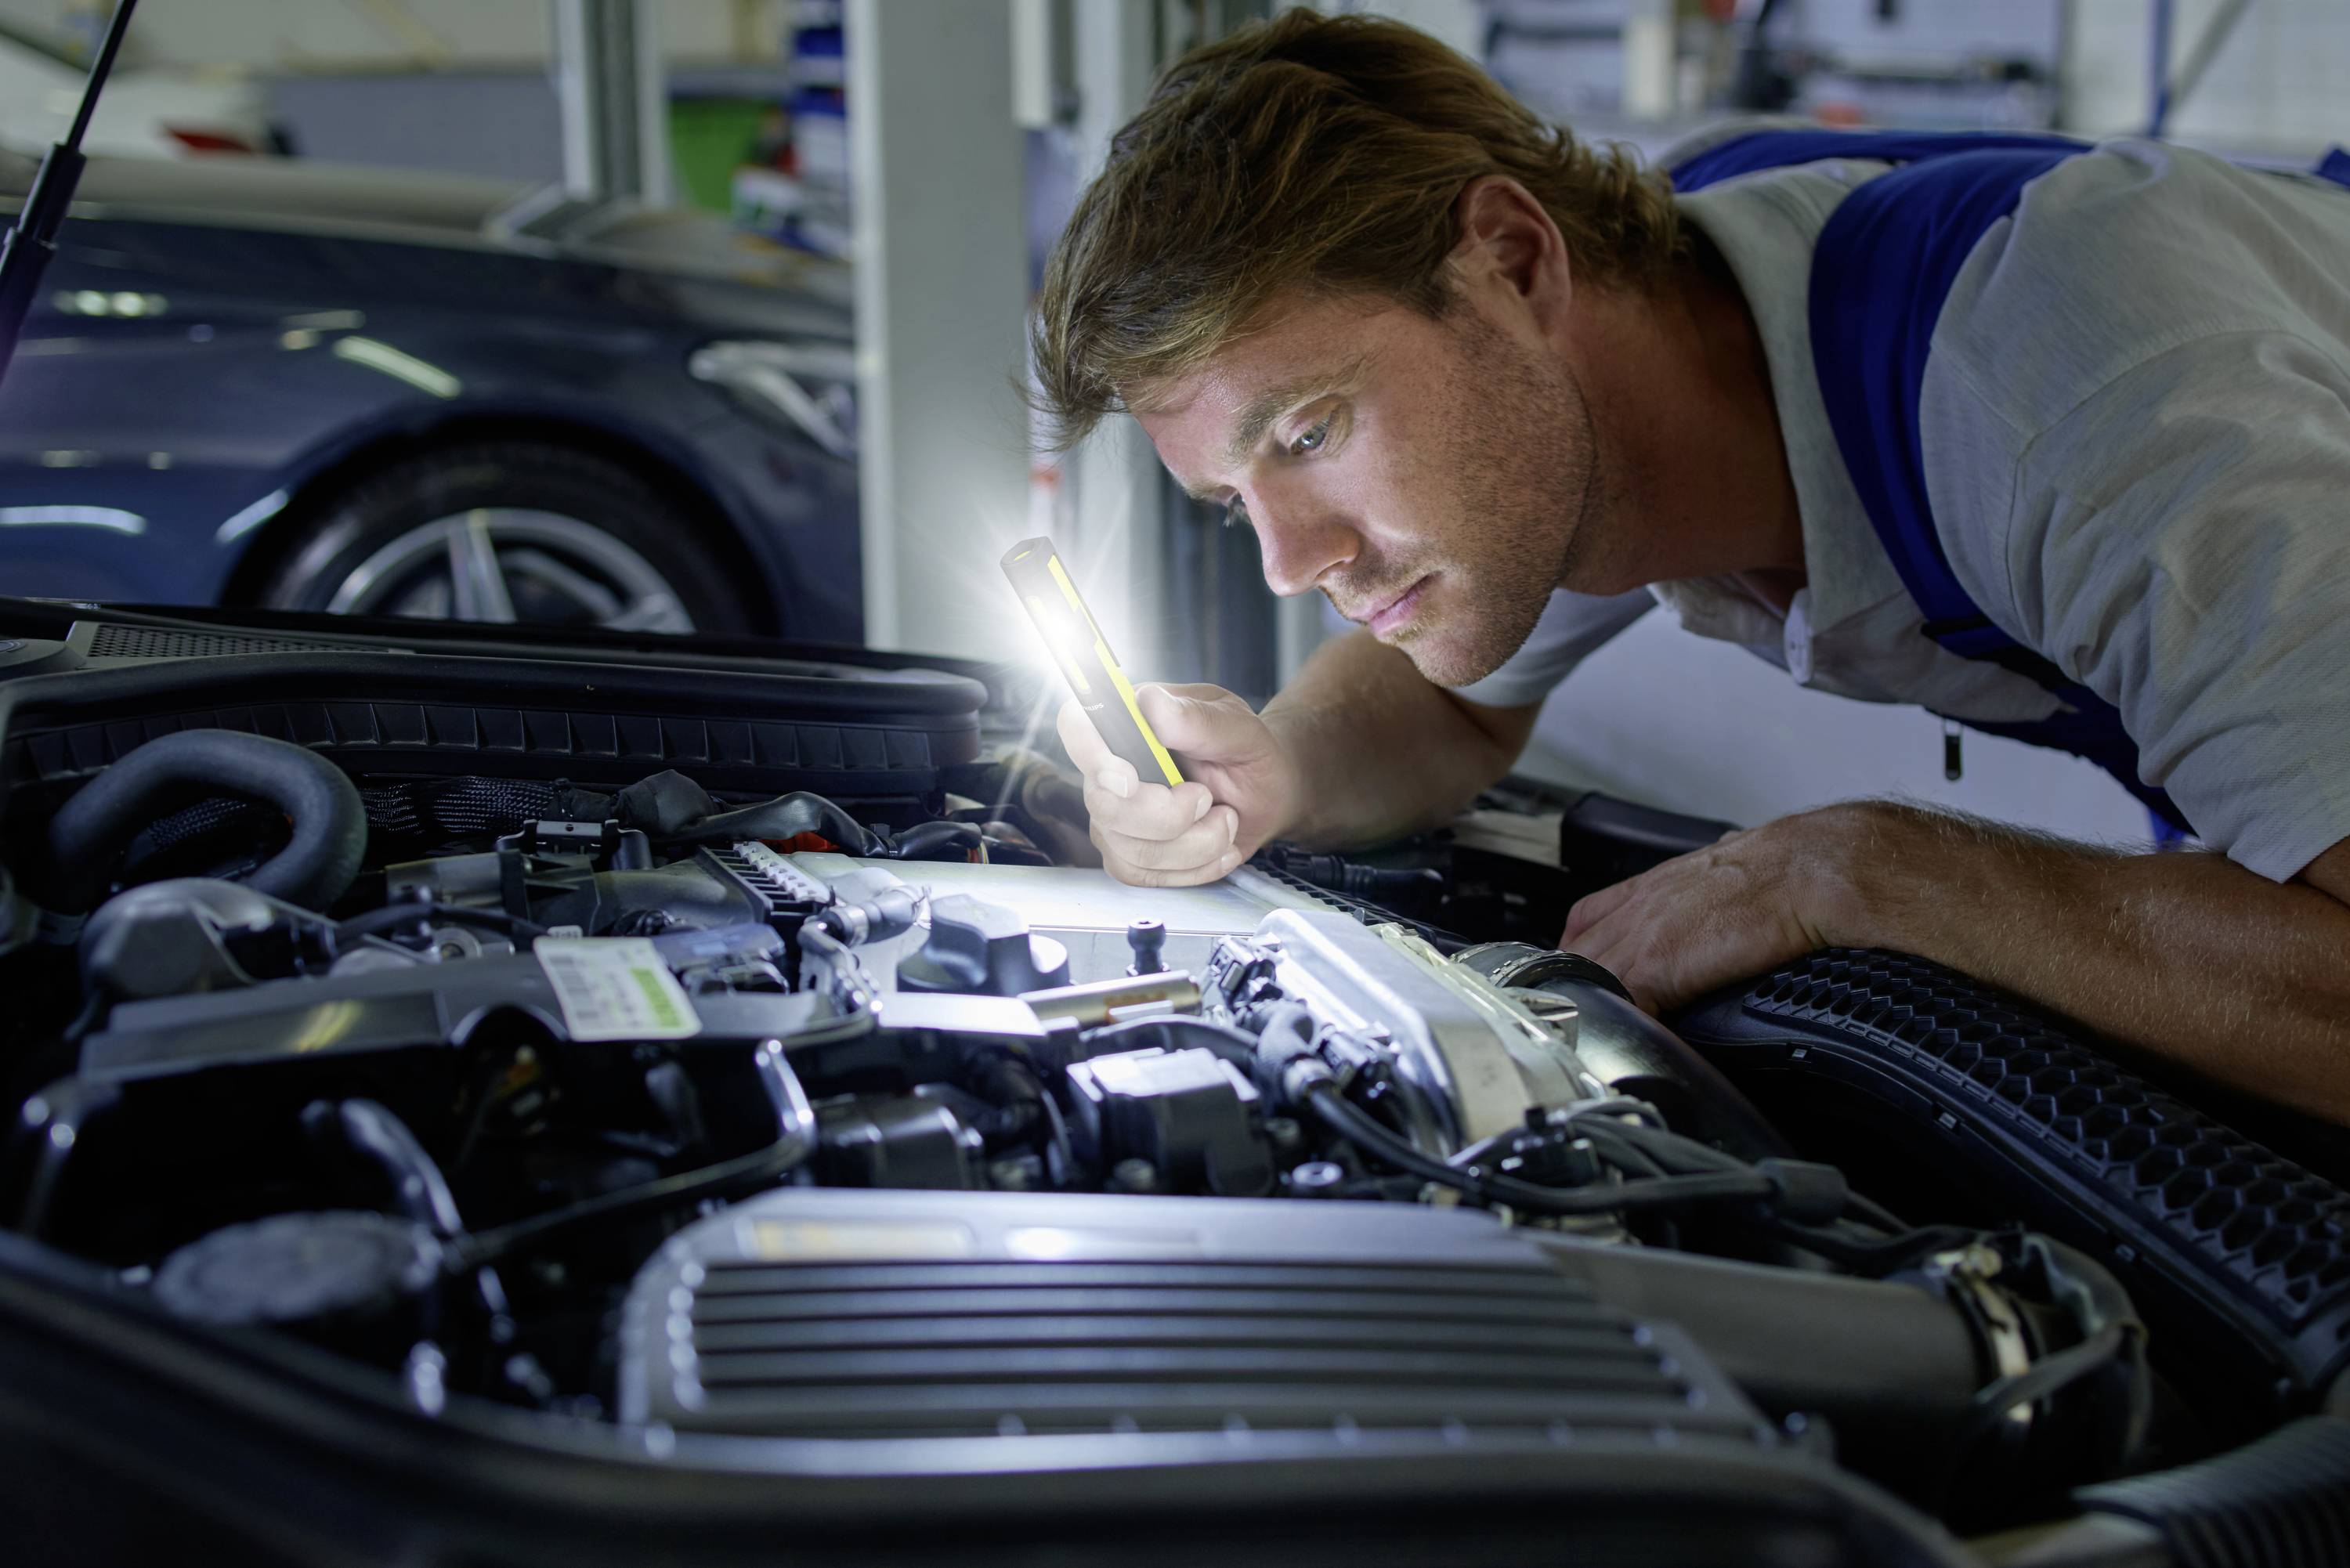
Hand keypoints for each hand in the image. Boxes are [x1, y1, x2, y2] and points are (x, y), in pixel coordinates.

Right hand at [1056, 683, 1302, 886]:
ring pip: (1131, 849)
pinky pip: (1145, 875)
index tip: (1130, 779)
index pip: (1077, 726)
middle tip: (1207, 798)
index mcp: (1128, 722)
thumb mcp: (1238, 729)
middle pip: (1104, 805)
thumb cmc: (1247, 752)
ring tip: (1226, 819)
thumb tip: (1152, 703)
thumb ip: (1197, 719)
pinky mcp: (1127, 856)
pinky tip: (1219, 847)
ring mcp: (1113, 817)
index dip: (1091, 754)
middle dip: (1167, 816)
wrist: (1266, 794)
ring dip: (1195, 844)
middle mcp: (1108, 770)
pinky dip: (1194, 868)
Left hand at [1561, 805, 1871, 1012]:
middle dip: (1580, 984)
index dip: (1581, 950)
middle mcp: (1636, 906)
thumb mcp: (1728, 879)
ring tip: (1609, 1033)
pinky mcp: (1654, 964)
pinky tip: (1633, 1043)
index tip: (1585, 974)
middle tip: (1592, 1014)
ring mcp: (1640, 934)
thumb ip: (1706, 900)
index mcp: (1652, 886)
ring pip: (1587, 977)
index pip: (1585, 918)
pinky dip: (1623, 1028)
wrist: (1808, 870)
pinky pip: (1618, 1004)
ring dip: (1597, 1007)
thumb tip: (1720, 916)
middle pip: (1577, 952)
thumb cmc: (1785, 871)